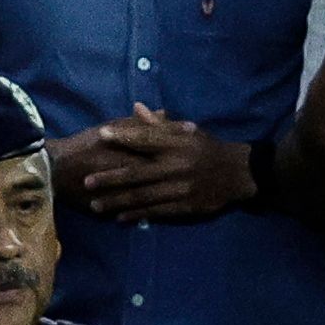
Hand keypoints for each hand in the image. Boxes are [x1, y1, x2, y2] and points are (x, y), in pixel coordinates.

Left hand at [61, 108, 252, 224]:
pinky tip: (120, 217)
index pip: (146, 138)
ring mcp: (181, 188)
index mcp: (177, 144)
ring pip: (143, 196)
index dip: (123, 136)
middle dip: (110, 178)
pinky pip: (157, 211)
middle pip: (137, 173)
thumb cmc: (207, 148)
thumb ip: (160, 124)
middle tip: (86, 181)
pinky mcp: (186, 207)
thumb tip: (136, 107)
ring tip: (95, 205)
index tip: (100, 135)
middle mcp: (177, 166)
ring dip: (117, 201)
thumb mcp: (188, 131)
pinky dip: (137, 214)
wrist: (238, 174)